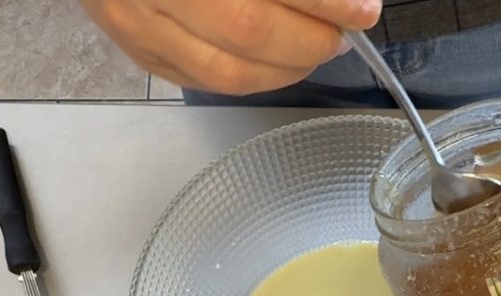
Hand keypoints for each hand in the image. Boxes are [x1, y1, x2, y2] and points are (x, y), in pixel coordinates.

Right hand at [80, 0, 380, 93]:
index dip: (323, 1)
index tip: (361, 8)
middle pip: (249, 33)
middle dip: (311, 41)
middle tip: (343, 32)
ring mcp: (140, 23)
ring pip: (228, 72)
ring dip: (288, 70)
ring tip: (317, 51)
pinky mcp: (139, 50)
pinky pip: (204, 82)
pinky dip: (252, 80)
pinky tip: (278, 64)